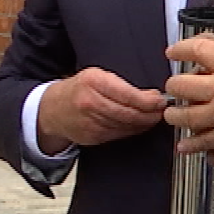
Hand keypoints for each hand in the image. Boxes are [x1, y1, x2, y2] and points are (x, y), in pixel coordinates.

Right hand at [36, 67, 167, 152]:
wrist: (52, 109)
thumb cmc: (79, 89)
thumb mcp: (97, 76)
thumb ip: (123, 86)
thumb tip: (151, 96)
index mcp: (93, 82)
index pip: (127, 95)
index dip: (148, 101)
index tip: (160, 101)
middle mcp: (90, 102)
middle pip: (128, 113)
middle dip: (149, 114)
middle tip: (161, 112)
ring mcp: (89, 122)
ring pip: (125, 126)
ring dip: (143, 123)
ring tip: (152, 117)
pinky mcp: (91, 137)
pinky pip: (118, 134)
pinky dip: (131, 131)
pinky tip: (138, 125)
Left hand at [165, 34, 213, 169]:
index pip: (197, 49)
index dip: (179, 49)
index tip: (172, 53)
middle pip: (180, 84)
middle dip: (174, 86)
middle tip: (175, 89)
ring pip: (183, 115)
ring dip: (175, 116)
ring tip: (175, 116)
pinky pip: (199, 143)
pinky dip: (190, 145)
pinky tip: (186, 145)